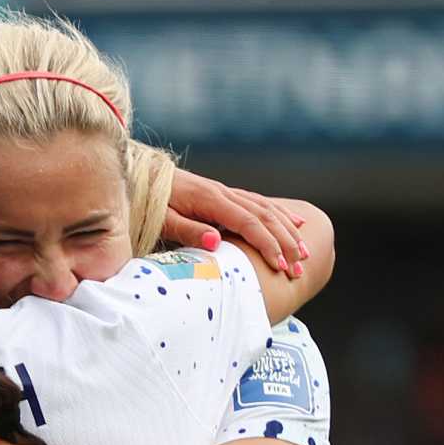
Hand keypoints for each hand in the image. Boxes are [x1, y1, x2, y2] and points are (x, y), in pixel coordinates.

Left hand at [160, 169, 306, 278]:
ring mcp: (225, 192)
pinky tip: (295, 223)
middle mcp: (222, 193)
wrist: (140, 176)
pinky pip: (259, 203)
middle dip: (285, 243)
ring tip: (304, 254)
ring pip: (266, 209)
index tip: (280, 265)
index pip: (248, 222)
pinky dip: (280, 214)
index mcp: (209, 200)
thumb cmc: (147, 202)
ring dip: (288, 231)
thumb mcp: (161, 220)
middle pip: (264, 216)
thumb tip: (216, 241)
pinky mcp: (223, 194)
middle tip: (298, 268)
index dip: (267, 244)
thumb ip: (187, 230)